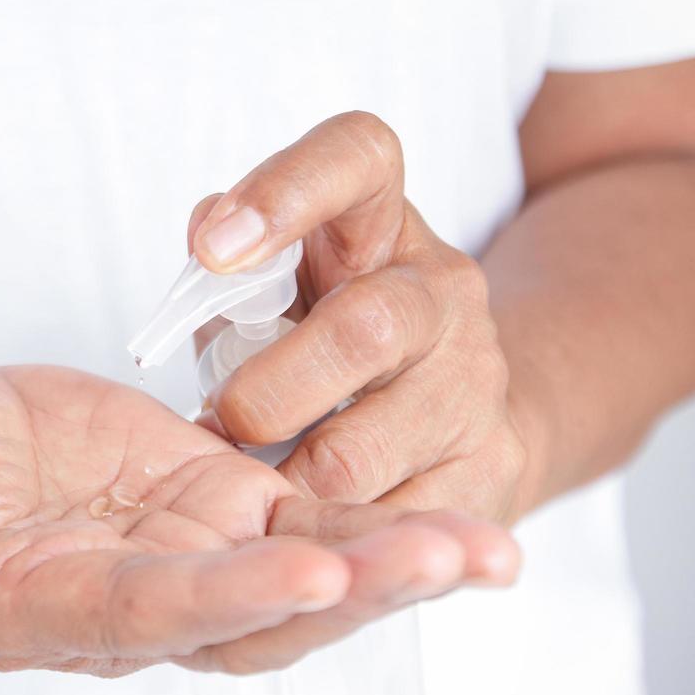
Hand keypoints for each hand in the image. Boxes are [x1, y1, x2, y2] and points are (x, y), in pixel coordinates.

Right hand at [0, 362, 517, 676]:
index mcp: (42, 606)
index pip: (138, 610)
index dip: (217, 594)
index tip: (303, 563)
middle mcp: (131, 612)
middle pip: (249, 617)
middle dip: (346, 592)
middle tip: (444, 556)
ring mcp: (190, 572)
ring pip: (302, 588)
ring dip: (392, 571)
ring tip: (485, 550)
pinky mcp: (230, 524)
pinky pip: (321, 536)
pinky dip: (391, 538)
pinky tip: (473, 537)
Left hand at [189, 111, 535, 523]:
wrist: (466, 409)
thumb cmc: (334, 339)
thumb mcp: (285, 285)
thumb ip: (235, 262)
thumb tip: (204, 230)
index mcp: (380, 225)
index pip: (358, 159)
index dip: (287, 191)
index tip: (215, 248)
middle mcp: (443, 293)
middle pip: (365, 328)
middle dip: (271, 391)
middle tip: (224, 421)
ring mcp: (474, 383)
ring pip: (365, 450)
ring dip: (286, 481)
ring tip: (249, 492)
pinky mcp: (489, 468)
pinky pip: (389, 522)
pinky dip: (328, 535)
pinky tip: (301, 529)